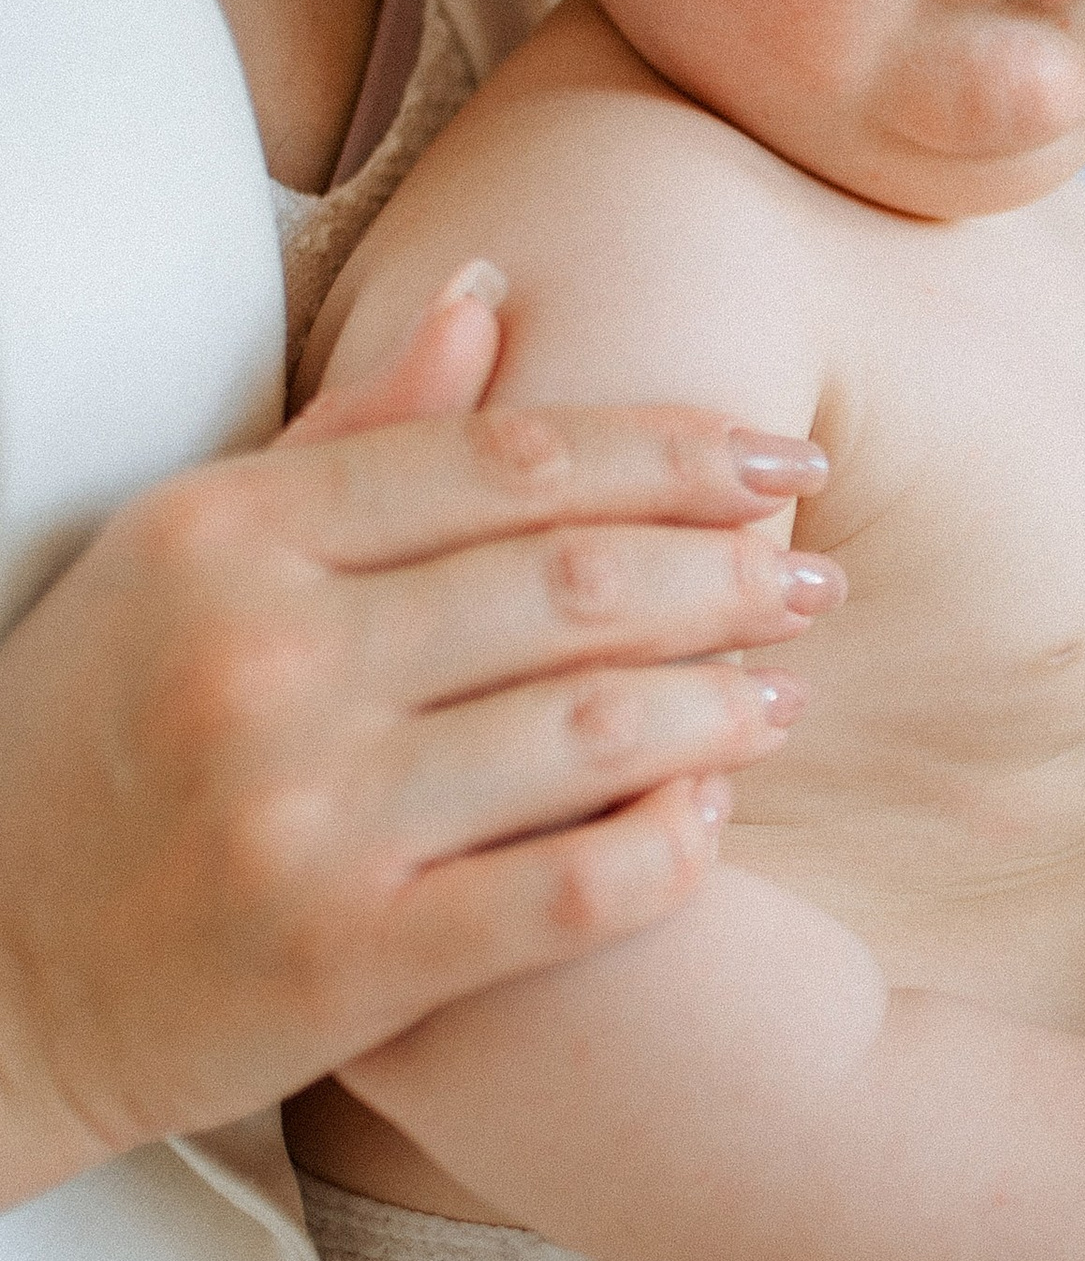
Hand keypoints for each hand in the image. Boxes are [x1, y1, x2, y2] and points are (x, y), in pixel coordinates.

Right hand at [0, 265, 839, 1208]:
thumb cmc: (90, 745)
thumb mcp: (183, 559)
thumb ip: (349, 436)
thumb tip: (494, 298)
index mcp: (229, 539)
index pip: (507, 463)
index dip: (672, 453)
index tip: (779, 458)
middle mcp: (268, 663)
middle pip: (571, 586)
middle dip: (727, 574)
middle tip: (816, 577)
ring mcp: (307, 818)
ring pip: (588, 732)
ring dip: (719, 706)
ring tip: (786, 692)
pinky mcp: (347, 962)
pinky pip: (564, 897)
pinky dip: (667, 849)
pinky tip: (716, 818)